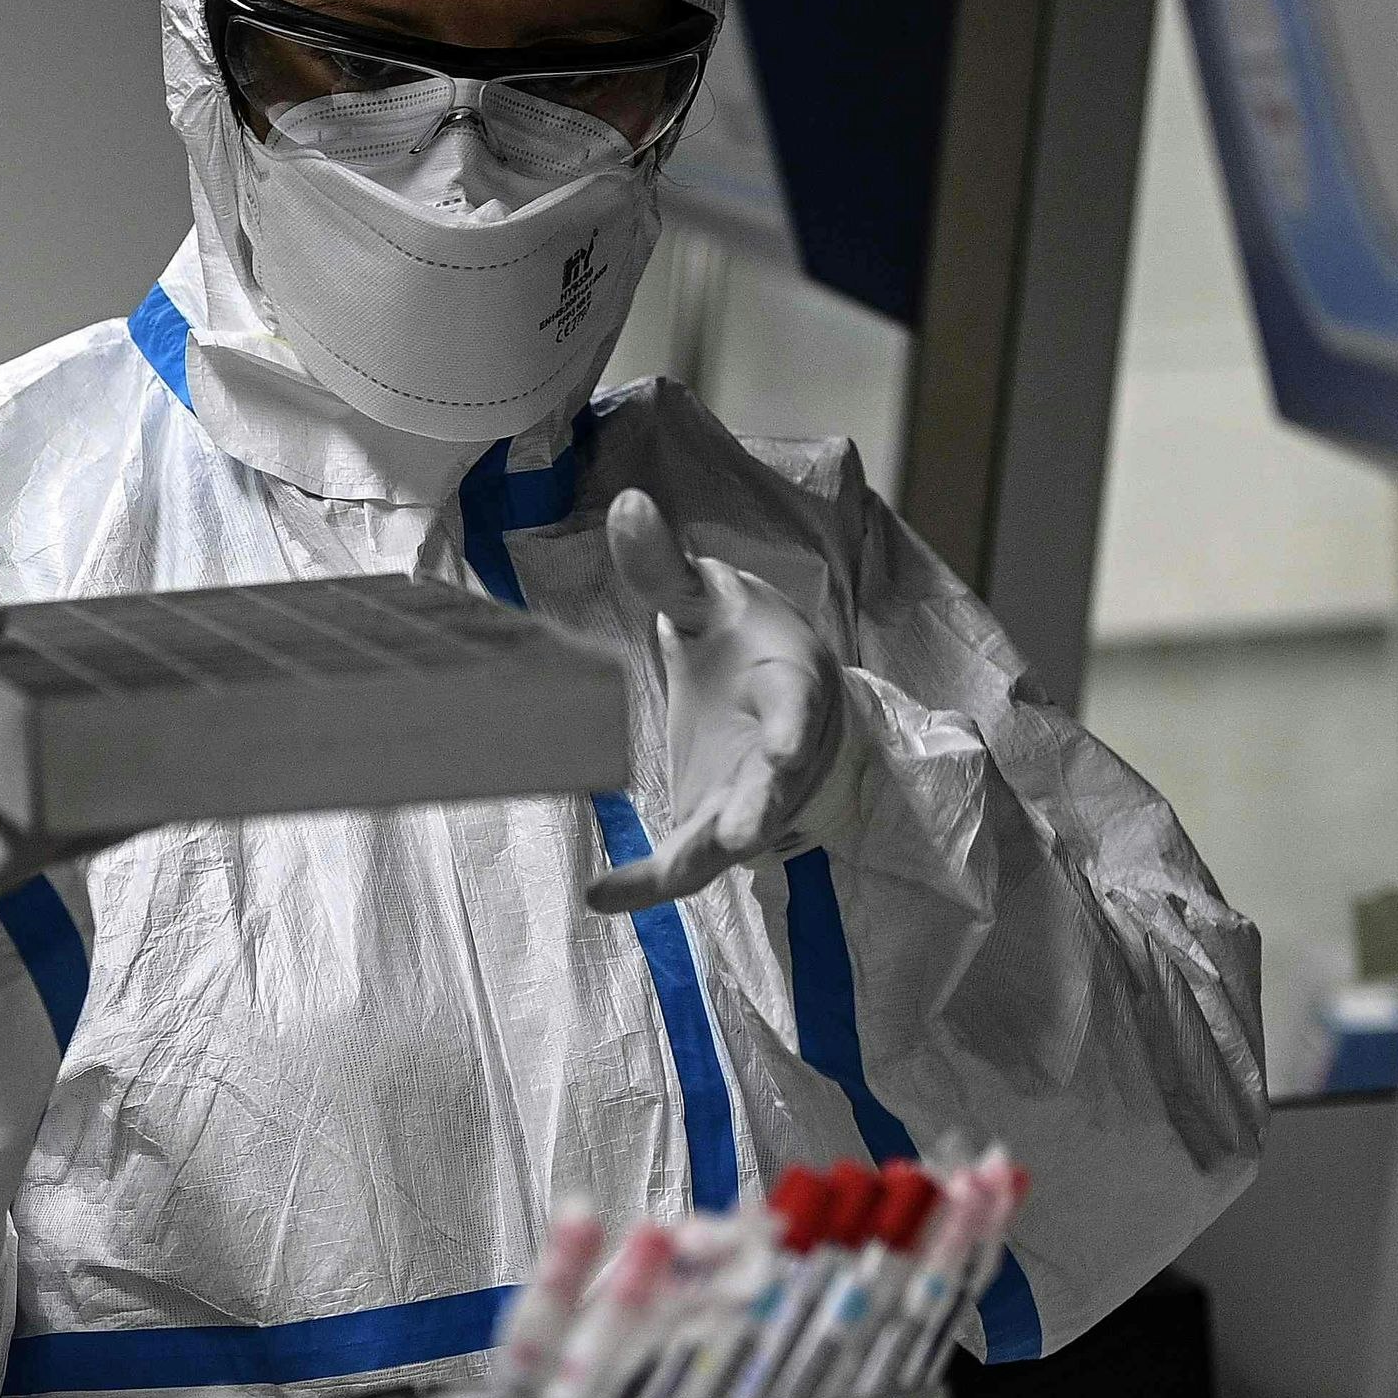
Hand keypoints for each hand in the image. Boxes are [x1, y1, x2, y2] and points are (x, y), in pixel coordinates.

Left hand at [586, 489, 847, 913]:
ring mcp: (750, 801)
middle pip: (774, 792)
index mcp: (791, 685)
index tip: (785, 752)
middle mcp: (782, 754)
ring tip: (653, 881)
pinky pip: (682, 864)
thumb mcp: (707, 596)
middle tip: (741, 837)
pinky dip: (645, 884)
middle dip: (759, 813)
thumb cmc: (742, 638)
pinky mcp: (711, 830)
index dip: (794, 731)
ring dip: (697, 860)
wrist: (768, 688)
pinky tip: (598, 894)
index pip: (799, 709)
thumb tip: (626, 502)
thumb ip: (665, 565)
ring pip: (730, 841)